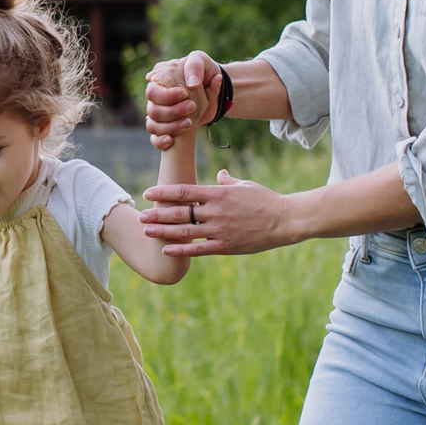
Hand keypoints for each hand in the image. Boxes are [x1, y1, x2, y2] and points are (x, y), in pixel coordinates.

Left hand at [140, 170, 296, 256]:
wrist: (285, 220)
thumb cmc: (265, 200)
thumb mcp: (245, 185)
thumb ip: (227, 182)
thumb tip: (219, 174)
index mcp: (218, 194)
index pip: (184, 191)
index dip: (163, 192)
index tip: (148, 193)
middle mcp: (215, 212)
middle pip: (179, 212)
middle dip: (157, 213)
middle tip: (140, 214)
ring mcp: (220, 230)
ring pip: (185, 232)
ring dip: (163, 231)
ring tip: (146, 230)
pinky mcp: (226, 246)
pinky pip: (198, 249)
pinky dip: (181, 250)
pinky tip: (166, 248)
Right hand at [145, 50, 221, 150]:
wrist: (216, 88)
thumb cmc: (205, 72)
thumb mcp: (202, 62)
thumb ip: (195, 66)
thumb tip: (190, 84)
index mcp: (160, 81)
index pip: (152, 91)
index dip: (167, 95)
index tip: (185, 94)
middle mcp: (157, 98)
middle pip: (152, 110)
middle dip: (172, 111)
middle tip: (192, 106)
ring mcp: (160, 114)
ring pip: (152, 125)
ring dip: (171, 126)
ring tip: (190, 122)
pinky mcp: (166, 127)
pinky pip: (155, 138)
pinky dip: (161, 141)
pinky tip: (171, 140)